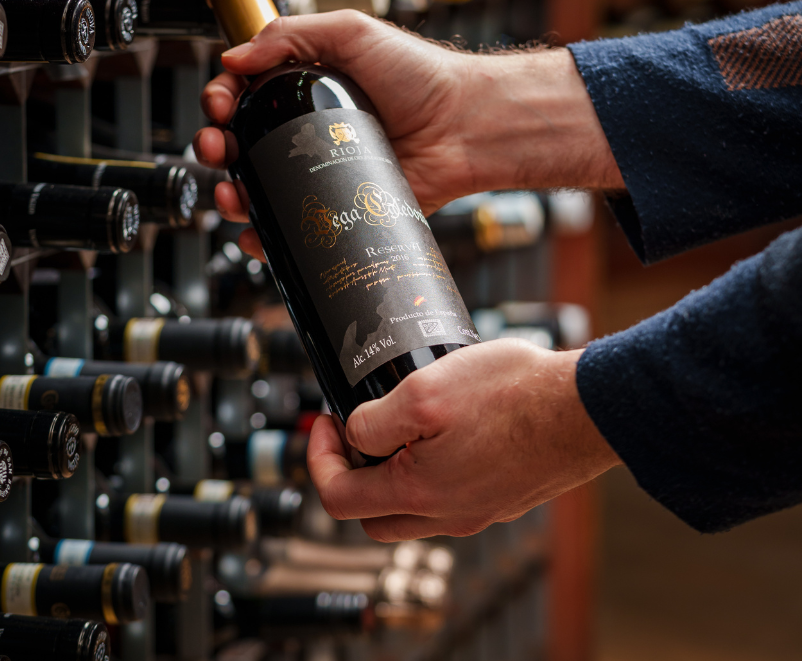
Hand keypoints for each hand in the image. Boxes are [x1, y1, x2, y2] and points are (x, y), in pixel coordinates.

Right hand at [194, 11, 622, 260]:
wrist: (464, 125)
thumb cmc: (420, 75)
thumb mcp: (351, 32)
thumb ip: (290, 35)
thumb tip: (234, 57)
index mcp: (305, 87)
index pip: (245, 95)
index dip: (221, 100)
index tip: (218, 103)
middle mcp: (308, 130)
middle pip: (242, 143)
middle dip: (214, 146)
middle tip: (214, 146)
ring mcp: (321, 171)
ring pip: (260, 189)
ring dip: (231, 193)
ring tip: (229, 193)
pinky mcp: (339, 207)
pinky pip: (294, 225)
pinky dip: (266, 236)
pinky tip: (254, 232)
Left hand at [306, 339, 620, 541]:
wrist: (586, 409)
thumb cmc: (515, 396)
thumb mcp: (425, 392)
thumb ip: (376, 421)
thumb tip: (353, 434)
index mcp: (419, 492)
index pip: (338, 498)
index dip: (319, 457)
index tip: (326, 422)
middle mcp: (449, 514)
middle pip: (372, 513)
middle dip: (352, 472)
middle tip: (356, 430)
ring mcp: (479, 509)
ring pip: (413, 507)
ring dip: (393, 472)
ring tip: (401, 423)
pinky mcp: (502, 497)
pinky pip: (450, 495)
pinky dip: (431, 470)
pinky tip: (446, 430)